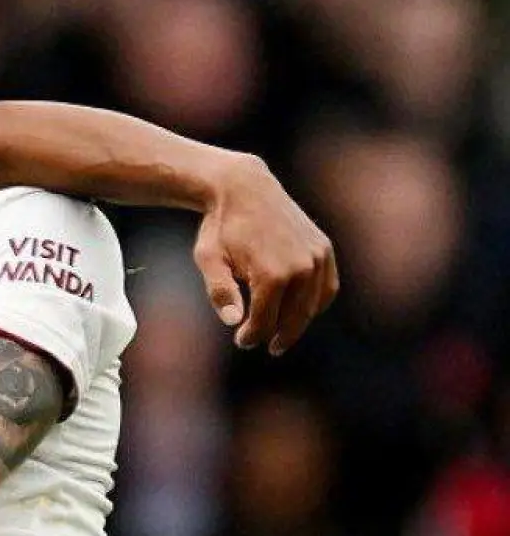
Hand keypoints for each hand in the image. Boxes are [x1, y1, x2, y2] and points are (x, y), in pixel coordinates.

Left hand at [193, 152, 339, 355]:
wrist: (244, 188)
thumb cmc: (221, 227)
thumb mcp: (208, 260)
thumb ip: (220, 292)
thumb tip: (233, 321)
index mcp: (272, 275)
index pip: (265, 322)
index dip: (252, 336)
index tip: (242, 341)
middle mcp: (301, 268)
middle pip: (293, 319)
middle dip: (278, 335)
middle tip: (268, 347)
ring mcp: (317, 257)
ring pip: (313, 305)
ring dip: (299, 322)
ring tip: (282, 333)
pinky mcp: (323, 248)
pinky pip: (327, 286)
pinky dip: (317, 302)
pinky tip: (302, 310)